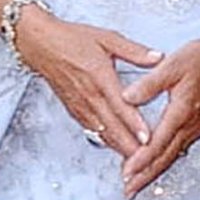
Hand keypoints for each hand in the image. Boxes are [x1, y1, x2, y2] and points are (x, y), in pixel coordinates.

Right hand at [14, 6, 161, 158]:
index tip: (148, 138)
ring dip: (118, 148)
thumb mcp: (107, 38)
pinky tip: (117, 149)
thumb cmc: (72, 39)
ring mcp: (80, 105)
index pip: (120, 105)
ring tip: (136, 162)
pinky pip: (92, 130)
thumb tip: (158, 57)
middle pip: (112, 127)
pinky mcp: (74, 110)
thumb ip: (134, 51)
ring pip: (102, 132)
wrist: (40, 45)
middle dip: (130, 146)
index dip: (134, 124)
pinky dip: (106, 142)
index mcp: (100, 77)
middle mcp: (90, 95)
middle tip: (147, 160)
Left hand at [119, 37, 199, 197]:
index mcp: (181, 111)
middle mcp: (189, 124)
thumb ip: (149, 83)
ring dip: (154, 172)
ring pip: (172, 156)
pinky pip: (179, 149)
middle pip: (165, 158)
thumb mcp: (173, 65)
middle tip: (129, 190)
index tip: (127, 172)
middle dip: (146, 176)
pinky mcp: (197, 126)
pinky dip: (165, 160)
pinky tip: (157, 164)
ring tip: (138, 184)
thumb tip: (128, 96)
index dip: (141, 160)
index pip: (158, 143)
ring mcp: (195, 127)